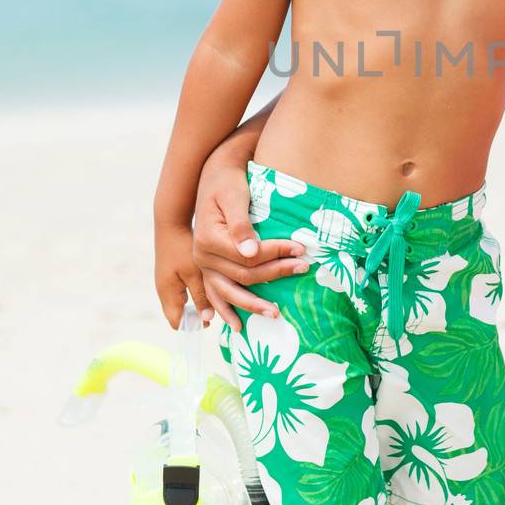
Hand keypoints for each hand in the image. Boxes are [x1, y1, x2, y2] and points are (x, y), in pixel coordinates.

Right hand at [154, 221, 213, 329]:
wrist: (170, 222)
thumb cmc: (182, 247)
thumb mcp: (194, 273)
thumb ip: (200, 295)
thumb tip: (206, 319)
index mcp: (167, 294)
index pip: (177, 321)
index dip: (193, 326)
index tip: (210, 324)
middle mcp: (164, 290)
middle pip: (180, 313)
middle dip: (196, 317)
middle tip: (217, 315)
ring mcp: (167, 281)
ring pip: (183, 301)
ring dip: (196, 304)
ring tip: (216, 303)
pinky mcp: (172, 272)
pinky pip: (183, 289)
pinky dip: (195, 292)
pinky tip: (208, 286)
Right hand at [192, 154, 308, 330]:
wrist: (213, 177)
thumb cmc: (227, 183)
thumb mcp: (234, 196)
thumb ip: (241, 224)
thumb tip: (252, 252)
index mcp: (209, 238)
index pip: (249, 255)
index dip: (277, 253)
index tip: (301, 249)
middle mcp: (202, 256)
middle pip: (244, 274)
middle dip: (276, 273)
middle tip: (303, 268)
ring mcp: (203, 265)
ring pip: (229, 291)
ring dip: (252, 304)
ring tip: (275, 313)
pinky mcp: (207, 268)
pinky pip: (215, 294)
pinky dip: (226, 310)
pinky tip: (238, 326)